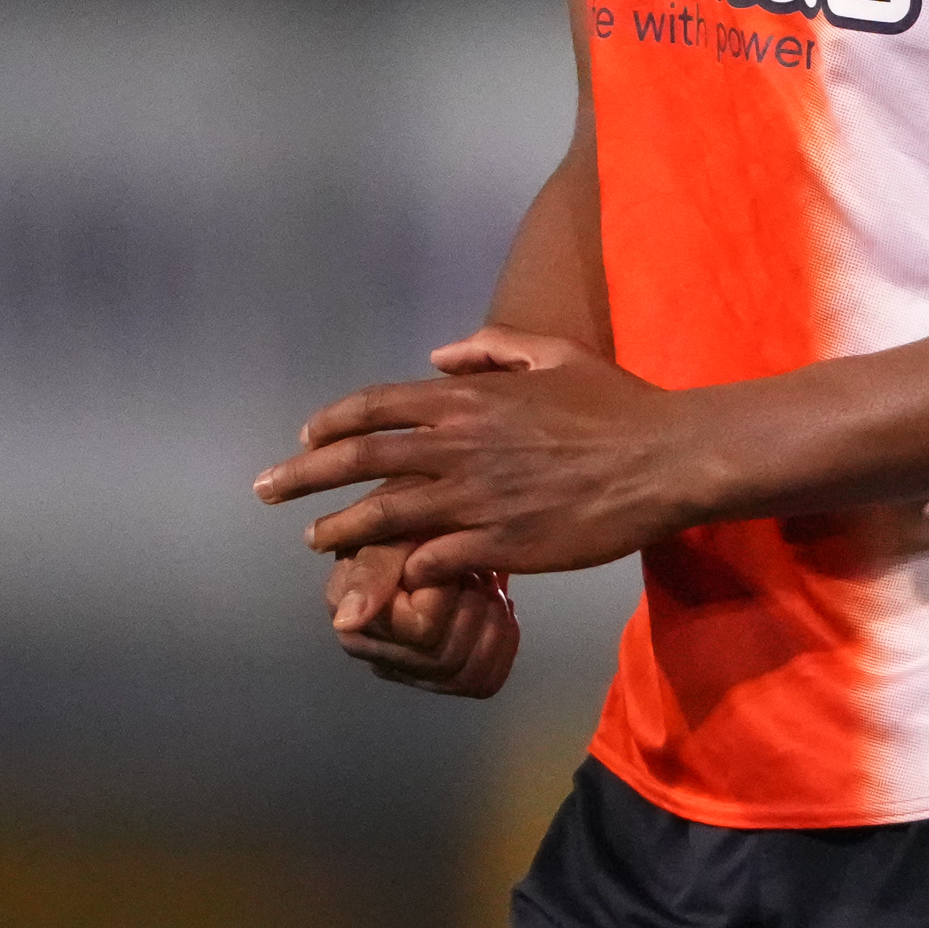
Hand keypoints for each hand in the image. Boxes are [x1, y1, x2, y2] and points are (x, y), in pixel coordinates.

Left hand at [258, 325, 708, 586]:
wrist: (664, 460)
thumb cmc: (617, 405)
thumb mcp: (557, 355)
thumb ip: (494, 348)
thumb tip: (442, 355)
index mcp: (470, 399)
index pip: (376, 405)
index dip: (332, 421)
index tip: (306, 438)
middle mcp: (460, 446)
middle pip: (359, 458)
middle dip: (301, 476)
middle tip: (264, 490)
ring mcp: (476, 499)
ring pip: (382, 516)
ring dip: (338, 530)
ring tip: (313, 541)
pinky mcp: (498, 545)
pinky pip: (430, 561)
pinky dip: (402, 570)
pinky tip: (387, 579)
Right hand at [326, 541, 519, 697]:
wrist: (442, 525)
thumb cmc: (415, 521)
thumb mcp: (392, 529)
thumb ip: (372, 571)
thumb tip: (346, 622)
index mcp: (353, 621)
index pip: (421, 630)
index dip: (447, 593)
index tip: (449, 562)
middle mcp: (374, 653)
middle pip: (446, 658)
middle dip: (474, 607)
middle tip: (474, 572)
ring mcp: (408, 669)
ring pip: (467, 674)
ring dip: (490, 623)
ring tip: (485, 588)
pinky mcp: (442, 677)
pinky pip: (484, 681)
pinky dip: (502, 642)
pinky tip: (497, 609)